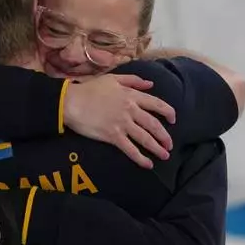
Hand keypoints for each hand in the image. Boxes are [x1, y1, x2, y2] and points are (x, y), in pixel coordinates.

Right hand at [62, 74, 176, 168]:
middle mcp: (130, 110)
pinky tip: (148, 165)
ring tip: (164, 156)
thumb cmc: (89, 89)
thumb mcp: (113, 79)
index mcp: (131, 95)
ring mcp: (122, 124)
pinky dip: (140, 158)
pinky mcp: (113, 136)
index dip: (168, 113)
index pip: (157, 104)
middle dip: (165, 136)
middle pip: (154, 124)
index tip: (173, 120)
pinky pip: (130, 149)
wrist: (71, 101)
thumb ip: (133, 80)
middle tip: (170, 145)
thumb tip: (150, 84)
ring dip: (157, 148)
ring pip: (145, 138)